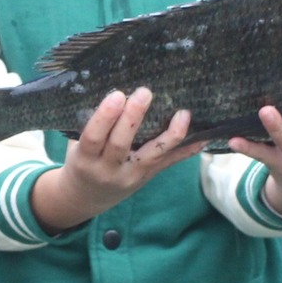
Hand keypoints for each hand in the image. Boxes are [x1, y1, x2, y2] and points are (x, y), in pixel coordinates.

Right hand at [31, 88, 202, 233]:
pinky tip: (204, 137)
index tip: (117, 94)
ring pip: (153, 155)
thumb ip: (90, 123)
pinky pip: (170, 163)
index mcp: (85, 159)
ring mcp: (132, 175)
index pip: (93, 138)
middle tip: (145, 92)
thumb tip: (110, 84)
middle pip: (121, 145)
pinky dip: (188, 150)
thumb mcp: (77, 145)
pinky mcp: (149, 177)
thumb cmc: (82, 159)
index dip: (104, 117)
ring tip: (183, 113)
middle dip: (133, 118)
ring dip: (170, 134)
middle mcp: (108, 170)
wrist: (87, 197)